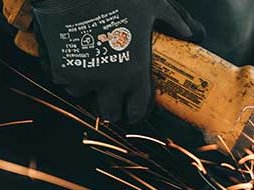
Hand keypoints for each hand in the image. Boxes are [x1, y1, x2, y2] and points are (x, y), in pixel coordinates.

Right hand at [31, 0, 203, 122]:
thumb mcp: (153, 4)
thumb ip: (176, 21)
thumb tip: (196, 33)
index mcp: (134, 72)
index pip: (136, 112)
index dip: (135, 112)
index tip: (133, 109)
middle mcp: (108, 81)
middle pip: (111, 114)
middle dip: (112, 107)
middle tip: (113, 95)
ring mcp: (81, 77)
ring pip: (84, 96)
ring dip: (88, 88)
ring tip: (93, 68)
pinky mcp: (57, 69)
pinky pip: (63, 81)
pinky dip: (67, 72)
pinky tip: (74, 56)